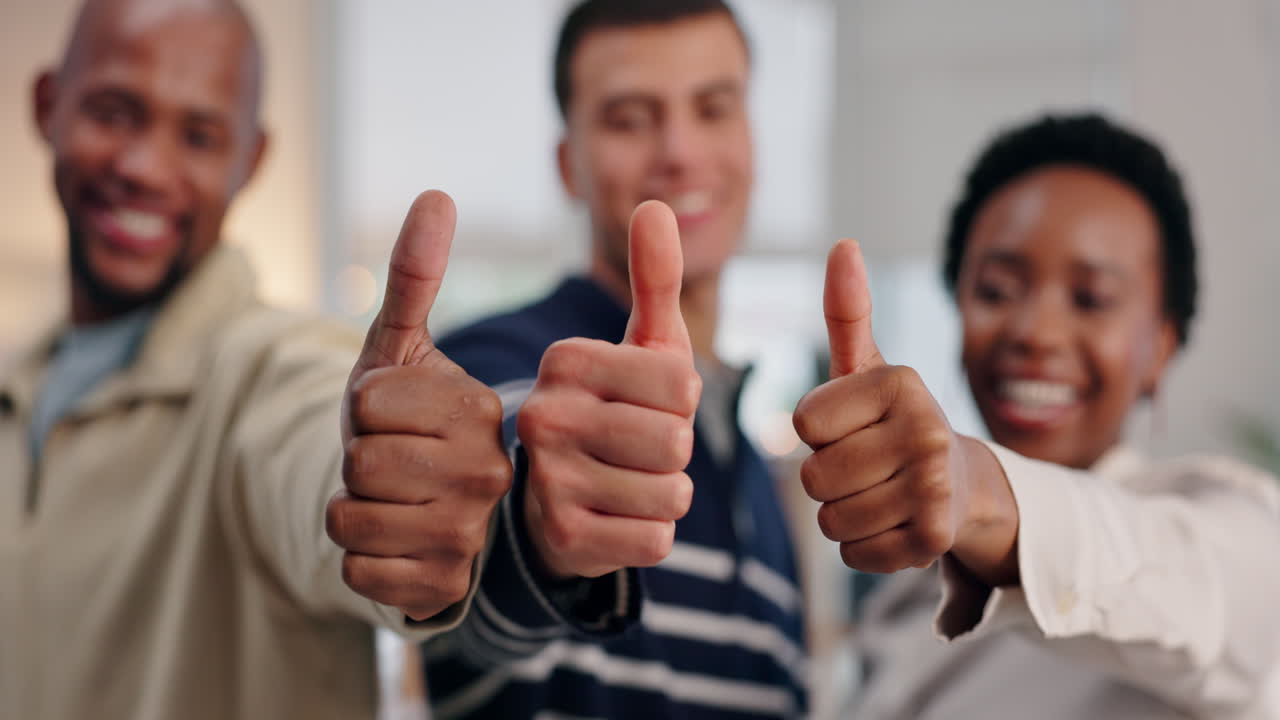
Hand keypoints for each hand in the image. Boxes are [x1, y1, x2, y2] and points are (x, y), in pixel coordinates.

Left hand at [328, 190, 511, 620]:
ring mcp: (470, 533)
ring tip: (387, 501)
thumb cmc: (401, 423)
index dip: (359, 410)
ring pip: (348, 519)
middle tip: (387, 464)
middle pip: (358, 463)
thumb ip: (414, 275)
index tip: (392, 419)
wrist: (416, 507)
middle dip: (352, 462)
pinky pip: (356, 570)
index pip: (366, 404)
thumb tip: (436, 193)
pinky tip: (390, 544)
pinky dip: (356, 558)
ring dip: (349, 510)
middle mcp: (489, 472)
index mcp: (480, 409)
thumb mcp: (399, 350)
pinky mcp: (444, 585)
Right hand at [517, 201, 699, 579]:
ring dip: (667, 494)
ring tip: (628, 482)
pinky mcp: (561, 539)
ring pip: (672, 494)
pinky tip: (618, 519)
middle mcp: (543, 416)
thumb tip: (658, 203)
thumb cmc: (615, 412)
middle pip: (676, 443)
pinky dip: (652, 534)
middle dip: (676, 452)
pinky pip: (656, 539)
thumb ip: (655, 279)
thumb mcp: (640, 346)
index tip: (646, 405)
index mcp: (565, 361)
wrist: (558, 499)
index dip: (683, 402)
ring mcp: (547, 481)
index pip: (682, 386)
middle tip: (638, 450)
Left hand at [792, 239, 1017, 582]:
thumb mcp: (867, 368)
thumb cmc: (893, 421)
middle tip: (867, 467)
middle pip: (813, 476)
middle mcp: (926, 430)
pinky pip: (853, 554)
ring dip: (844, 515)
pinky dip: (864, 548)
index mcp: (900, 382)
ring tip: (881, 494)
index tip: (855, 425)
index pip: (803, 422)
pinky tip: (893, 525)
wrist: (962, 484)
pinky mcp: (935, 539)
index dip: (819, 431)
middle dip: (827, 478)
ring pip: (831, 519)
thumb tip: (843, 245)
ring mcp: (934, 487)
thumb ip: (848, 312)